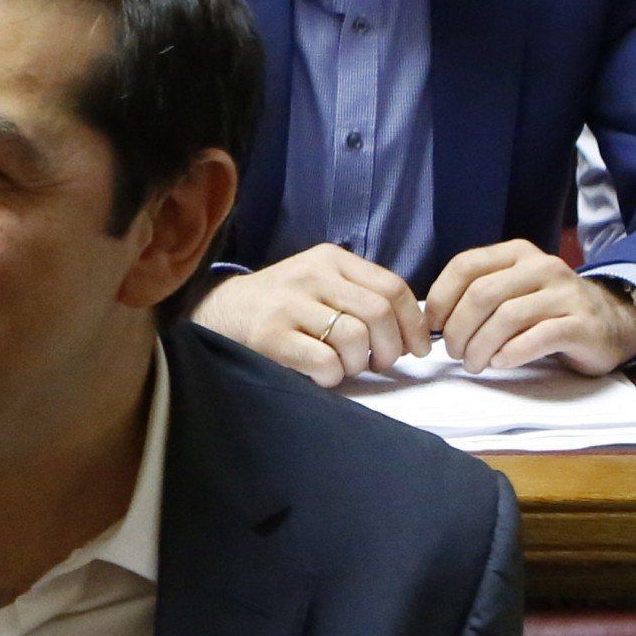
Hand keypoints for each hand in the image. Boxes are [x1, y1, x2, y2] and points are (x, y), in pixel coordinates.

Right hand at [192, 244, 424, 386]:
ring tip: (345, 367)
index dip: (414, 323)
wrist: (218, 311)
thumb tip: (413, 330)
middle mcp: (310, 275)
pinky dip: (333, 377)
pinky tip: (323, 375)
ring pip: (354, 337)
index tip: (417, 348)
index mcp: (330, 259)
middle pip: (379, 312)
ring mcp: (288, 304)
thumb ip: (360, 294)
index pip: (392, 287)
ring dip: (359, 363)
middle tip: (380, 363)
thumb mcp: (320, 282)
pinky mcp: (270, 335)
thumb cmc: (282, 304)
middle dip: (390, 347)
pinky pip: (324, 361)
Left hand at [425, 240, 635, 373]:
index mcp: (517, 253)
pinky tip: (501, 363)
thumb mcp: (512, 290)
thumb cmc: (547, 312)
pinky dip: (511, 354)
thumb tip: (430, 320)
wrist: (611, 323)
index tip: (433, 326)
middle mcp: (542, 266)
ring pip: (507, 317)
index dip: (441, 298)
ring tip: (474, 364)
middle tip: (455, 353)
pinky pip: (538, 337)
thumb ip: (477, 295)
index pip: (465, 265)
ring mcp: (565, 293)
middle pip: (482, 295)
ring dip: (481, 347)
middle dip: (458, 330)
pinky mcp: (582, 323)